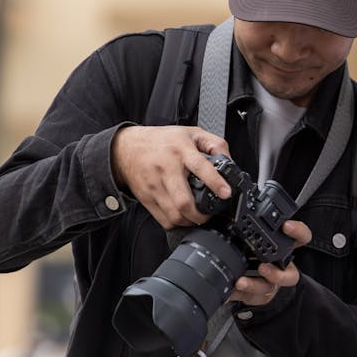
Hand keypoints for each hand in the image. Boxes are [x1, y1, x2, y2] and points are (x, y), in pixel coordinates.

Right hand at [111, 125, 230, 228]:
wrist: (126, 148)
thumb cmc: (162, 141)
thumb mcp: (192, 133)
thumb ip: (214, 144)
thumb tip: (230, 162)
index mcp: (180, 151)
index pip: (199, 166)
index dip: (215, 182)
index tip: (226, 193)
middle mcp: (166, 169)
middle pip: (183, 201)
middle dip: (200, 214)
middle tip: (210, 214)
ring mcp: (154, 186)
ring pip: (174, 214)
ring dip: (190, 221)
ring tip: (198, 217)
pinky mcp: (146, 198)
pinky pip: (163, 220)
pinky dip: (177, 223)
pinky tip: (183, 217)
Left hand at [229, 220, 311, 305]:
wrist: (239, 269)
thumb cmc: (244, 246)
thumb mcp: (240, 227)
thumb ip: (234, 213)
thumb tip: (224, 201)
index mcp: (280, 245)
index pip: (300, 237)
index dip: (298, 231)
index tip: (286, 226)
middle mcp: (279, 266)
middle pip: (291, 274)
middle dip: (278, 274)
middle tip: (262, 267)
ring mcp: (269, 283)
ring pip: (270, 289)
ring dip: (256, 285)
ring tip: (241, 281)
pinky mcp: (258, 295)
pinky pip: (254, 298)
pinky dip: (241, 293)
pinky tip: (230, 287)